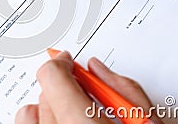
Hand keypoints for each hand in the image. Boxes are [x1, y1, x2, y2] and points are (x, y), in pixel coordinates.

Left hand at [15, 51, 161, 123]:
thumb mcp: (147, 121)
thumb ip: (124, 89)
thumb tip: (96, 68)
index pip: (52, 75)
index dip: (61, 62)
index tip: (68, 60)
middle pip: (46, 92)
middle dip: (66, 88)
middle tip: (88, 96)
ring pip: (30, 112)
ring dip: (50, 106)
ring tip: (74, 114)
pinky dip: (41, 120)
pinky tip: (63, 122)